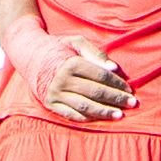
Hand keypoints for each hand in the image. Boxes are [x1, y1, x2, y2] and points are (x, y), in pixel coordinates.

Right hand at [13, 32, 134, 121]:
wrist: (28, 54)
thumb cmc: (58, 47)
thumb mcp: (76, 42)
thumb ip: (95, 53)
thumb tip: (113, 68)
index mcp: (71, 63)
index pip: (101, 76)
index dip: (117, 84)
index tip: (129, 89)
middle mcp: (63, 80)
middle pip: (95, 92)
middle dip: (115, 98)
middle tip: (132, 103)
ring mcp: (55, 94)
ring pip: (84, 106)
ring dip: (104, 112)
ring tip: (119, 115)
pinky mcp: (50, 104)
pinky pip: (71, 114)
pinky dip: (87, 117)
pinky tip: (100, 118)